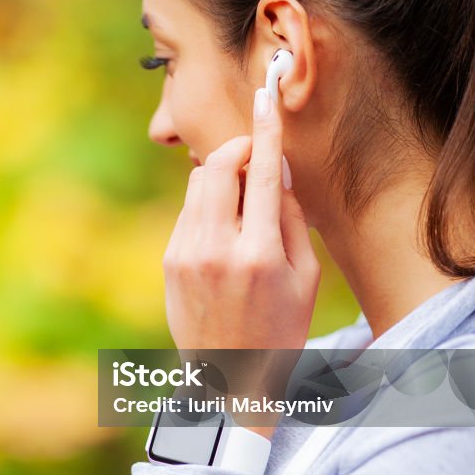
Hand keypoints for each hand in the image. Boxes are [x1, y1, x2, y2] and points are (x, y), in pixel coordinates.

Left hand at [162, 88, 319, 431]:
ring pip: (198, 184)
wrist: (230, 378)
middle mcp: (217, 250)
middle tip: (255, 158)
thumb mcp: (306, 278)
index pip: (264, 175)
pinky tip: (225, 234)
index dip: (265, 130)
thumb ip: (291, 219)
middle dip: (237, 150)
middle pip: (216, 166)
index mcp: (260, 255)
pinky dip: (208, 207)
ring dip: (222, 177)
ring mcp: (186, 255)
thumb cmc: (281, 329)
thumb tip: (277, 169)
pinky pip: (188, 212)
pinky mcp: (168, 261)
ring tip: (244, 205)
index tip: (265, 97)